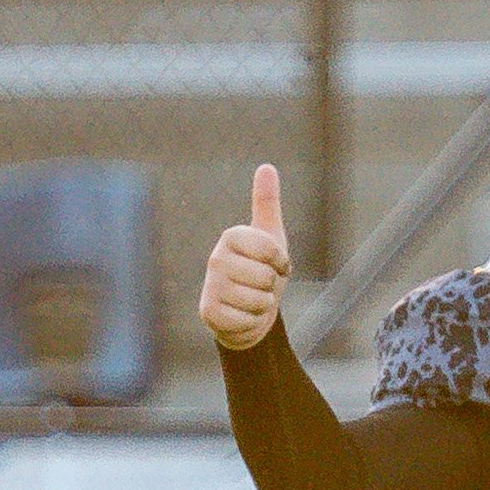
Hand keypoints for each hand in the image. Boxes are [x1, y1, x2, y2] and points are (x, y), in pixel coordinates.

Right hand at [199, 164, 290, 350]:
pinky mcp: (209, 313)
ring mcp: (211, 286)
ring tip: (252, 300)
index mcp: (232, 236)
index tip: (274, 264)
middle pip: (266, 278)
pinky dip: (252, 322)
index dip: (280, 262)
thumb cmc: (260, 271)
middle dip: (271, 287)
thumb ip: (267, 204)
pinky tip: (242, 316)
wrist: (246, 311)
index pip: (271, 251)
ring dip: (263, 306)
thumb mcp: (269, 237)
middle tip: (260, 285)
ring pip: (260, 301)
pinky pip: (248, 321)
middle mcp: (216, 259)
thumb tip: (267, 166)